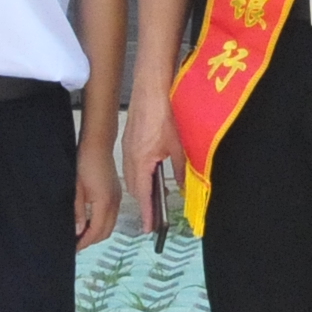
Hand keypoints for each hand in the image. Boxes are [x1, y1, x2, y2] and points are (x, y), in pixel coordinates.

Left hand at [73, 138, 119, 249]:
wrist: (98, 144)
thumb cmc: (85, 162)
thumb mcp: (77, 189)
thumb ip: (78, 212)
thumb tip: (78, 231)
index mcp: (105, 203)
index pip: (96, 232)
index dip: (85, 242)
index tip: (74, 248)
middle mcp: (115, 203)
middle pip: (106, 232)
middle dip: (92, 241)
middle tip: (76, 244)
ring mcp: (117, 198)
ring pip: (110, 224)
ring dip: (97, 232)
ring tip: (81, 234)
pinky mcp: (116, 193)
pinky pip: (112, 215)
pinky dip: (101, 223)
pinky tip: (89, 221)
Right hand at [122, 85, 180, 230]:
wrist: (152, 83)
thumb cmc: (164, 111)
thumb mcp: (179, 144)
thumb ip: (181, 169)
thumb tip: (182, 186)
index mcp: (140, 161)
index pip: (143, 195)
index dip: (147, 212)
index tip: (150, 228)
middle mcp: (130, 156)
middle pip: (135, 187)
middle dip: (144, 201)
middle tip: (155, 215)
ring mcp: (128, 145)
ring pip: (133, 174)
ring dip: (143, 185)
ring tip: (156, 195)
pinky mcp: (131, 135)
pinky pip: (133, 161)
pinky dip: (141, 171)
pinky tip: (153, 169)